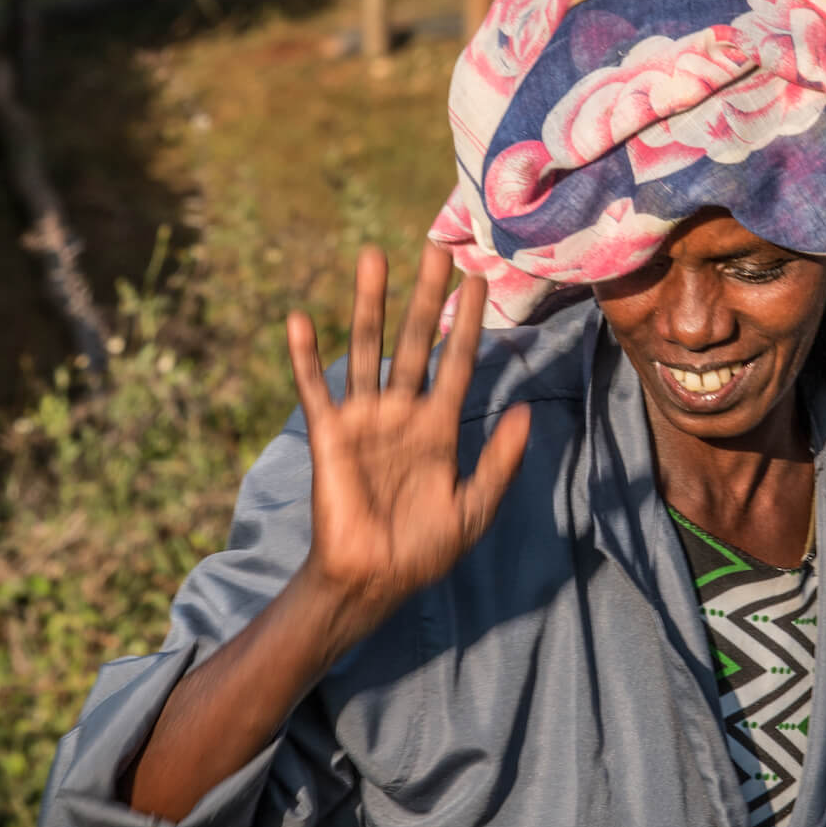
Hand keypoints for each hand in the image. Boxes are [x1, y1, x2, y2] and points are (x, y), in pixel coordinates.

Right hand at [286, 242, 531, 651]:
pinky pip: (315, 388)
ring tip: (373, 257)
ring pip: (367, 349)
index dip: (468, 323)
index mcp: (439, 428)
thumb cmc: (423, 550)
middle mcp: (402, 412)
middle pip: (415, 340)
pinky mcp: (329, 434)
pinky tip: (299, 319)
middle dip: (424, 295)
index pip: (458, 362)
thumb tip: (526, 411)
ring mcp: (364, 419)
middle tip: (436, 246)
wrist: (374, 580)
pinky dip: (305, 355)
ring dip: (368, 304)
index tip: (479, 280)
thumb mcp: (475, 507)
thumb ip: (501, 461)